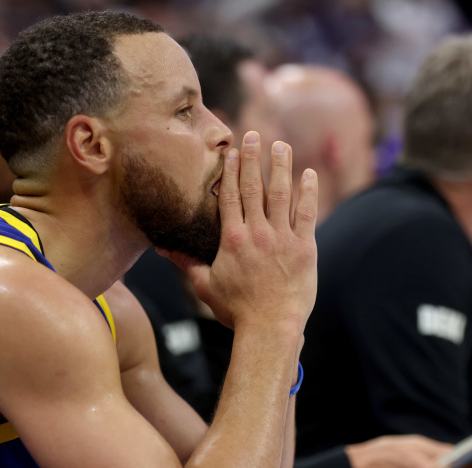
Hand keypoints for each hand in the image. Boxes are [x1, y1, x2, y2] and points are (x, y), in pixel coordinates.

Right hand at [162, 131, 317, 334]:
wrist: (270, 327)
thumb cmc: (236, 310)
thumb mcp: (205, 286)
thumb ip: (186, 263)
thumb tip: (162, 248)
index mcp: (232, 239)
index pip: (229, 196)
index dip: (230, 171)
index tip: (231, 152)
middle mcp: (256, 233)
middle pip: (253, 187)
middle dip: (253, 158)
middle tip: (254, 135)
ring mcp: (282, 238)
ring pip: (281, 194)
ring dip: (281, 167)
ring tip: (280, 146)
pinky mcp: (305, 247)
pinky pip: (307, 213)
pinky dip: (308, 191)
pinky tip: (309, 173)